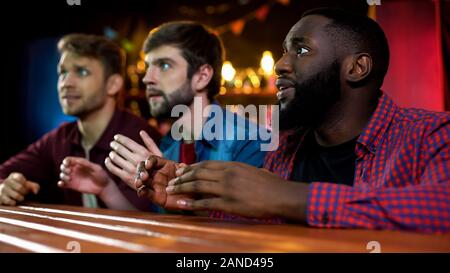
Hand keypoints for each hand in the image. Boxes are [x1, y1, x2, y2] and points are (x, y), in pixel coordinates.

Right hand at [0, 173, 39, 205]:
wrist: (6, 194)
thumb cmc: (20, 188)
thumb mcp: (28, 185)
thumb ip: (35, 186)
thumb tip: (36, 192)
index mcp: (13, 176)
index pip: (20, 178)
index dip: (25, 184)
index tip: (25, 186)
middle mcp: (6, 181)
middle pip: (20, 187)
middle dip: (24, 192)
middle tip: (24, 193)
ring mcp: (2, 189)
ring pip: (16, 195)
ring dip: (20, 198)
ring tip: (20, 197)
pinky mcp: (0, 197)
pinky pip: (10, 202)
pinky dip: (14, 203)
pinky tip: (13, 201)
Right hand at [58, 157, 110, 195]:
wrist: (103, 187)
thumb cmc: (101, 176)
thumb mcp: (96, 168)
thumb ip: (87, 164)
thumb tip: (77, 160)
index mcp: (80, 164)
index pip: (69, 160)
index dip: (66, 161)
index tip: (67, 163)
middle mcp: (75, 170)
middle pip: (63, 167)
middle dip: (63, 168)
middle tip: (69, 171)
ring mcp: (73, 178)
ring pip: (62, 175)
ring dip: (63, 176)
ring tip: (69, 179)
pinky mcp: (72, 186)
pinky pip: (63, 184)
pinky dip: (60, 183)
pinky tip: (61, 183)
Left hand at [105, 130, 161, 188]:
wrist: (159, 188)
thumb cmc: (159, 168)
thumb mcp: (159, 154)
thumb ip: (150, 142)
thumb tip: (141, 132)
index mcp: (144, 152)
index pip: (128, 142)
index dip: (120, 138)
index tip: (116, 137)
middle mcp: (136, 160)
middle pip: (120, 149)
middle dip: (115, 145)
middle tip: (112, 144)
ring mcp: (130, 169)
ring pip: (115, 158)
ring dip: (112, 154)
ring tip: (112, 152)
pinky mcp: (125, 178)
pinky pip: (113, 169)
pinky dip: (108, 163)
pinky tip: (107, 160)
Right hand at [135, 155, 190, 209]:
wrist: (193, 199)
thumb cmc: (190, 184)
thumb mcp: (189, 174)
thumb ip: (186, 169)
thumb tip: (183, 166)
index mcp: (165, 165)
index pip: (153, 160)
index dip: (149, 161)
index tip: (149, 164)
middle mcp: (157, 174)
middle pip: (143, 168)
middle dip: (141, 170)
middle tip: (144, 176)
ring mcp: (154, 184)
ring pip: (141, 179)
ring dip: (138, 180)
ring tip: (140, 183)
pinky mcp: (154, 196)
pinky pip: (145, 192)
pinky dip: (142, 192)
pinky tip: (142, 191)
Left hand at [165, 161, 309, 220]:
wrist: (282, 196)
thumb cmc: (272, 184)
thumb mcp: (253, 171)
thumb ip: (240, 170)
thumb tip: (235, 171)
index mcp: (233, 165)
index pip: (206, 164)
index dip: (191, 167)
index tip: (182, 170)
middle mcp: (227, 174)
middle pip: (198, 173)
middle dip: (182, 177)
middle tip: (172, 180)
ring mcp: (227, 188)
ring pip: (198, 186)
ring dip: (182, 188)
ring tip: (171, 190)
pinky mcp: (229, 203)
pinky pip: (205, 203)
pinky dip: (192, 204)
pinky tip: (182, 204)